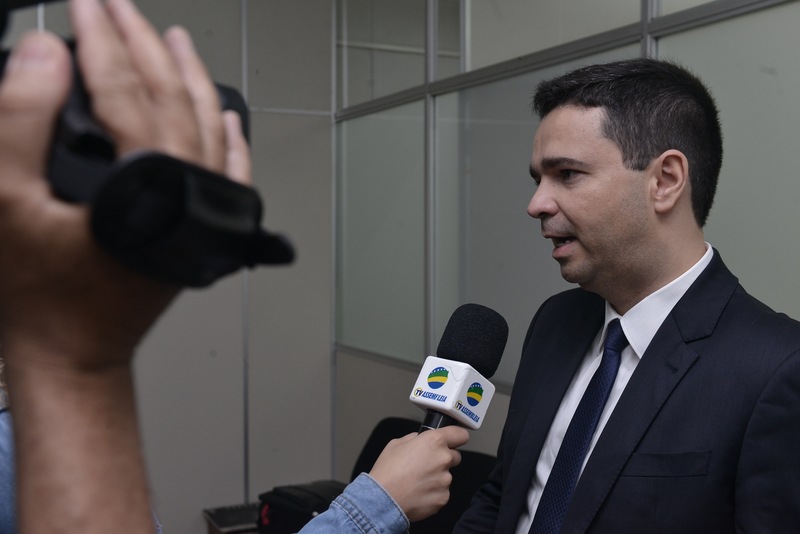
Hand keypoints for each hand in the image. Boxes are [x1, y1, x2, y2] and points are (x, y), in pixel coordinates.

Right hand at [0, 0, 249, 371]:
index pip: (124, 87)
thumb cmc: (39, 296)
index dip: (100, 37)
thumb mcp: (2, 201)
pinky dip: (227, 136)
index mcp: (145, 184)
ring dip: (190, 79)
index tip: (86, 2)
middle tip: (120, 7)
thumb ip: (19, 119)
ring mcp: (202, 213)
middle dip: (143, 45)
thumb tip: (46, 53)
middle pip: (173, 98)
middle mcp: (188, 195)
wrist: (73, 354)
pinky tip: (224, 114)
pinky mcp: (204, 231)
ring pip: (208, 127)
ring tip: (173, 40)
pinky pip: (227, 172)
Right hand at [369, 425, 469, 521]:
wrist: (382, 499)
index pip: (460, 434)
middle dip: (442, 459)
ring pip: (446, 476)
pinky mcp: (443, 497)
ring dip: (436, 477)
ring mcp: (445, 480)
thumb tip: (420, 440)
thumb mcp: (396, 444)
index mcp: (434, 441)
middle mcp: (443, 459)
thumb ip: (414, 438)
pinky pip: (442, 492)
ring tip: (416, 481)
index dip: (456, 437)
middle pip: (454, 456)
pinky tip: (418, 492)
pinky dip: (433, 492)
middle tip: (424, 465)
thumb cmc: (387, 472)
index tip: (454, 440)